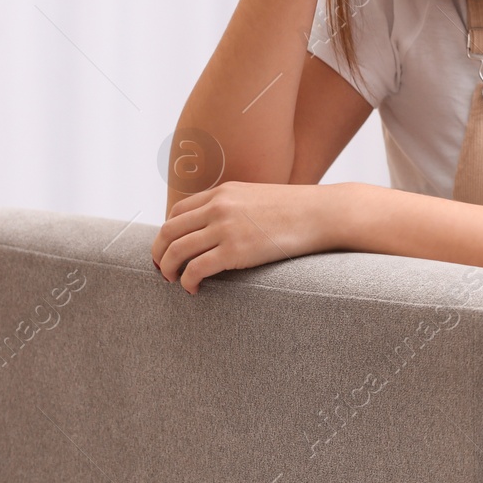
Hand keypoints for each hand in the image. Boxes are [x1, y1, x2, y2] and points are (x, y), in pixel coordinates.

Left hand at [151, 180, 347, 293]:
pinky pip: (195, 270)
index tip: (169, 249)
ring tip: (174, 281)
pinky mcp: (235, 250)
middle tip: (163, 270)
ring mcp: (225, 228)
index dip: (167, 234)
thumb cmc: (298, 209)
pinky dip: (187, 282)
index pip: (177, 212)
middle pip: (168, 232)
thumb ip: (235, 207)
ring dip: (168, 270)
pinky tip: (194, 289)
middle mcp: (218, 207)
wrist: (323, 213)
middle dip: (159, 254)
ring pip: (175, 252)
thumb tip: (221, 229)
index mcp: (223, 192)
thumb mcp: (258, 198)